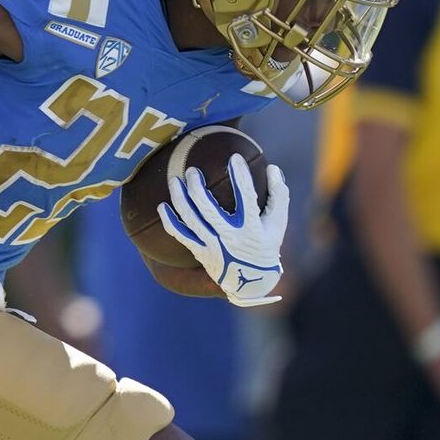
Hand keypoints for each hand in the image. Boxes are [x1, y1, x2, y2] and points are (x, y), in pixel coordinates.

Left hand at [158, 156, 288, 306]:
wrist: (250, 281)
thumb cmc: (266, 245)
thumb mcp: (278, 223)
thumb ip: (278, 195)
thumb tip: (273, 167)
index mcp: (251, 228)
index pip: (246, 197)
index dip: (241, 176)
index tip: (234, 157)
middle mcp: (229, 236)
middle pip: (207, 207)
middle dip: (197, 187)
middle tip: (191, 170)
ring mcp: (212, 245)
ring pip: (190, 219)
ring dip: (180, 198)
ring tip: (174, 180)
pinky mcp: (200, 251)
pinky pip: (180, 235)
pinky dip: (169, 221)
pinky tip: (161, 206)